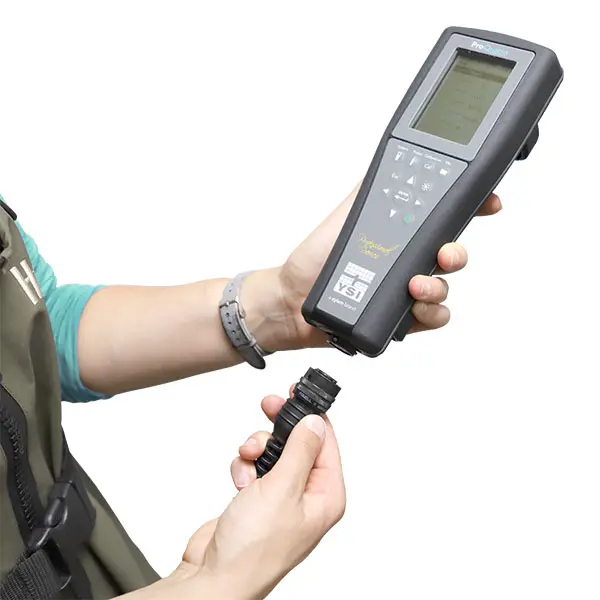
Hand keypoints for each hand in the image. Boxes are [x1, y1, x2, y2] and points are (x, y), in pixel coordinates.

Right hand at [174, 389, 344, 599]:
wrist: (214, 577)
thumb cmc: (252, 550)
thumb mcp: (282, 489)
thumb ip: (301, 450)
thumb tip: (315, 422)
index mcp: (325, 496)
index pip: (326, 442)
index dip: (312, 416)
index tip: (297, 394)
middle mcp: (306, 496)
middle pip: (298, 443)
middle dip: (279, 429)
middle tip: (269, 407)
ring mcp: (281, 498)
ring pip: (273, 451)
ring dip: (257, 449)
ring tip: (249, 459)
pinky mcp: (258, 499)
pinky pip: (255, 466)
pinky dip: (244, 467)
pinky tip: (240, 482)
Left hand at [243, 181, 501, 351]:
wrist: (292, 298)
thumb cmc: (315, 258)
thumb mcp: (345, 214)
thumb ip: (369, 190)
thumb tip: (392, 159)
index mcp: (401, 234)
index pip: (445, 220)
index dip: (472, 209)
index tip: (488, 202)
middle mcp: (409, 261)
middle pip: (454, 255)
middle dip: (457, 253)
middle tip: (444, 254)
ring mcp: (407, 291)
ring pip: (447, 288)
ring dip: (438, 287)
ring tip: (414, 285)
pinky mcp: (402, 319)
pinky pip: (434, 318)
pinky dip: (430, 314)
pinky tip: (412, 309)